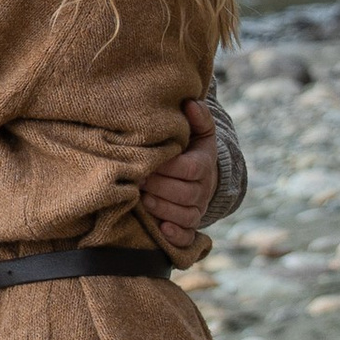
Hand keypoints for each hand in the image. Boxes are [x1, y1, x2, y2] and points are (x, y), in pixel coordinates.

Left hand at [142, 99, 217, 261]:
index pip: (188, 169)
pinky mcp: (190, 226)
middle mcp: (203, 190)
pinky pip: (188, 237)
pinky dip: (176, 236)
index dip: (167, 168)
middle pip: (184, 194)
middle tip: (136, 181)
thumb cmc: (190, 149)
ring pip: (184, 215)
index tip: (145, 163)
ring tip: (142, 201)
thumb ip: (197, 118)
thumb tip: (190, 102)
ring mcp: (197, 210)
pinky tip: (162, 231)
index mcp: (203, 165)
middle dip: (159, 188)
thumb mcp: (197, 131)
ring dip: (162, 209)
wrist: (200, 175)